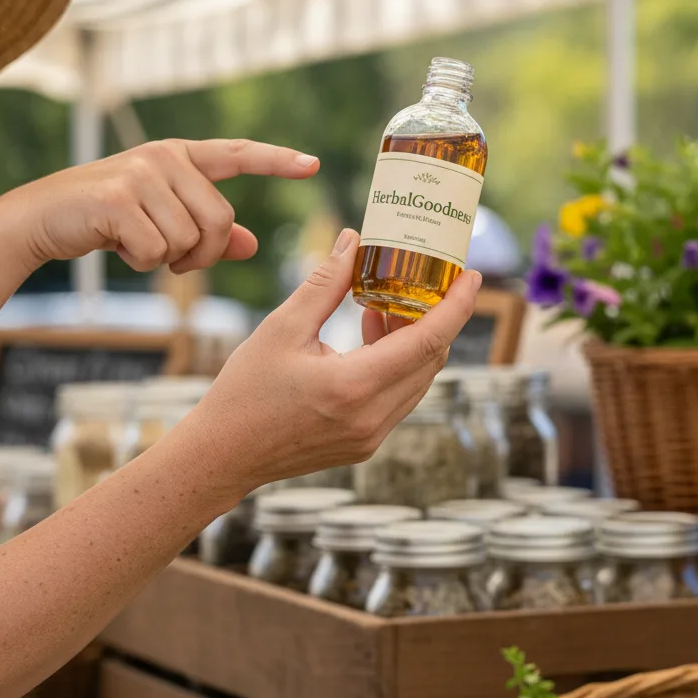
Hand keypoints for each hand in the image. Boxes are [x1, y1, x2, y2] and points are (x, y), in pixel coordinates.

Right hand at [6, 138, 318, 272]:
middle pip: (220, 221)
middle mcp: (165, 157)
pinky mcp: (118, 198)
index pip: (239, 155)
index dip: (277, 161)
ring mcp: (141, 173)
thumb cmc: (110, 219)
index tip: (312, 164)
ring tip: (137, 244)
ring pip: (190, 240)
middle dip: (202, 254)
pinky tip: (119, 246)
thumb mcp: (163, 219)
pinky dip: (142, 263)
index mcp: (182, 157)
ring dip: (168, 259)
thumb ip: (209, 231)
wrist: (42, 218)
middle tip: (173, 258)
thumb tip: (252, 244)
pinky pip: (157, 250)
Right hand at [177, 229, 480, 499]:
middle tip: (424, 280)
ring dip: (414, 340)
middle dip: (436, 317)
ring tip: (384, 304)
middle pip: (431, 359)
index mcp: (354, 386)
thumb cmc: (245, 391)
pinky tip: (370, 335)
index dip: (457, 306)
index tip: (474, 276)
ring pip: (418, 379)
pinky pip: (399, 397)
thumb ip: (325, 284)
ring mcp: (372, 436)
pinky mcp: (365, 445)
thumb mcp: (281, 328)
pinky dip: (397, 364)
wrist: (223, 456)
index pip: (429, 340)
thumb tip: (354, 242)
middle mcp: (372, 416)